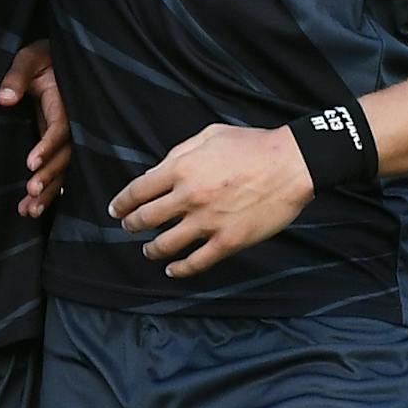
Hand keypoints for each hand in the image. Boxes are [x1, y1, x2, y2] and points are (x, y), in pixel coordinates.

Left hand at [0, 40, 69, 217]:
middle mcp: (73, 123)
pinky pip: (59, 170)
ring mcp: (68, 137)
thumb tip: (4, 99)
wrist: (56, 60)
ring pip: (64, 169)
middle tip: (31, 191)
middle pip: (66, 155)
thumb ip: (16, 75)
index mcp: (67, 102)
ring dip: (48, 191)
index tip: (30, 163)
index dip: (48, 146)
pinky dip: (49, 190)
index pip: (61, 128)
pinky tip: (34, 209)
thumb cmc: (42, 57)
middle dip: (49, 175)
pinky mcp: (61, 145)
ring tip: (29, 210)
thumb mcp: (29, 57)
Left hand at [111, 123, 314, 277]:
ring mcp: (208, 221)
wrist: (292, 163)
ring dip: (151, 249)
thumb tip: (156, 171)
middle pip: (146, 219)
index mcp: (181, 168)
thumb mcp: (209, 136)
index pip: (138, 190)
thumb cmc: (252, 145)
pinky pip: (197, 262)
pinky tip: (173, 270)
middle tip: (128, 228)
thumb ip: (179, 153)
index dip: (122, 203)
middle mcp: (189, 196)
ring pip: (166, 244)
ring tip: (148, 250)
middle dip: (131, 225)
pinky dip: (180, 269)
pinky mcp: (229, 241)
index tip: (116, 210)